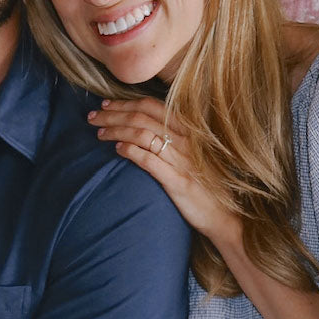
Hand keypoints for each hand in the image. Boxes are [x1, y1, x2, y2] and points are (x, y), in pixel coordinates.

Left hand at [89, 97, 241, 246]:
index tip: (106, 104)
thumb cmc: (207, 185)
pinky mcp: (177, 181)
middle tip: (92, 117)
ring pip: (141, 135)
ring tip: (99, 133)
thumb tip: (144, 128)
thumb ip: (173, 139)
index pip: (151, 106)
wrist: (225, 215)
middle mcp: (185, 140)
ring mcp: (182, 160)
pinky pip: (149, 160)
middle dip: (113, 114)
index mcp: (188, 131)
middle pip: (141, 117)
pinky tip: (116, 150)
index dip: (125, 103)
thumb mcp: (192, 155)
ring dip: (116, 131)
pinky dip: (130, 151)